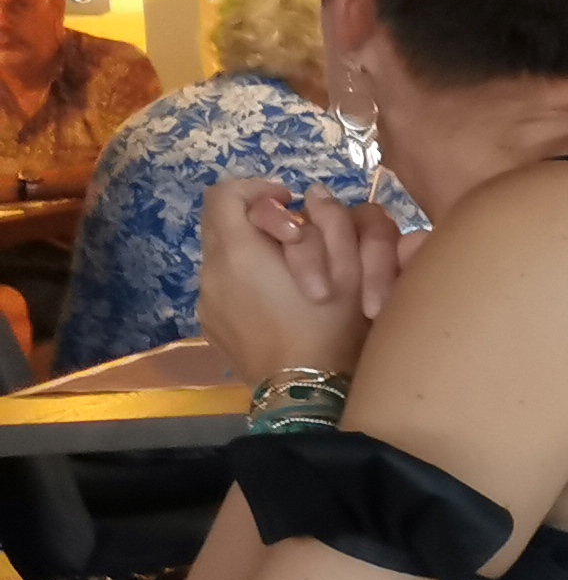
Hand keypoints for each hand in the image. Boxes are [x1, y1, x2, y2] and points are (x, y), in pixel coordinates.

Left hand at [198, 182, 417, 382]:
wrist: (306, 390)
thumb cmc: (332, 326)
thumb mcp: (348, 266)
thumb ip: (328, 222)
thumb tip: (311, 197)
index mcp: (240, 251)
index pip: (225, 195)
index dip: (256, 189)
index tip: (288, 203)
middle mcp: (212, 272)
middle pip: (219, 223)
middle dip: (255, 222)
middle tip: (292, 239)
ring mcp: (207, 301)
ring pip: (222, 258)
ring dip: (251, 256)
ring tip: (289, 278)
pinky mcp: (210, 326)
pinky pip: (223, 290)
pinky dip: (245, 286)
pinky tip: (276, 308)